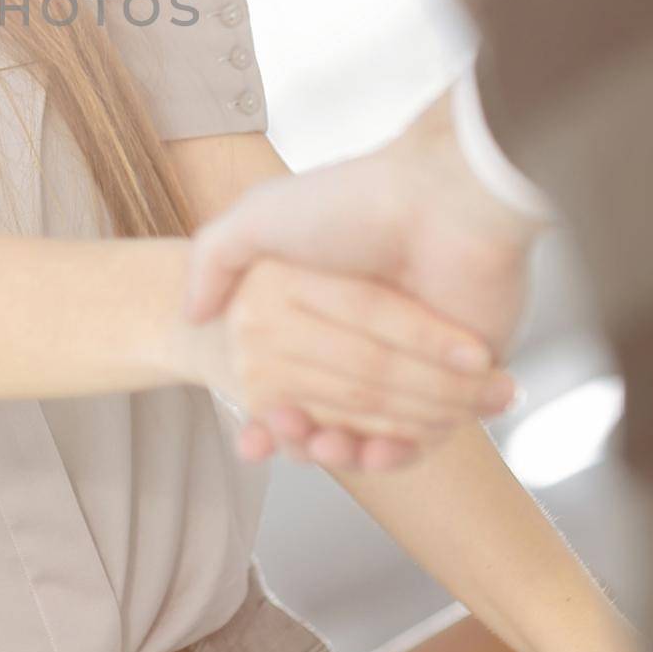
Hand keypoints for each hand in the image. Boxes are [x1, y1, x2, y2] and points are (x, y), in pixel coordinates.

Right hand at [184, 93, 540, 469]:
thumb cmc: (350, 203)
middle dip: (308, 430)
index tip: (254, 432)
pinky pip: (429, 434)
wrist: (445, 197)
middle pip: (332, 401)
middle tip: (289, 433)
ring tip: (326, 449)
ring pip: (375, 427)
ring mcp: (415, 355)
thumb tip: (191, 314)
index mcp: (319, 299)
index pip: (289, 370)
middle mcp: (366, 328)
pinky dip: (401, 451)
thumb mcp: (257, 217)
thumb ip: (212, 259)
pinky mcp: (461, 375)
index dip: (270, 409)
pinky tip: (373, 454)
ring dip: (350, 449)